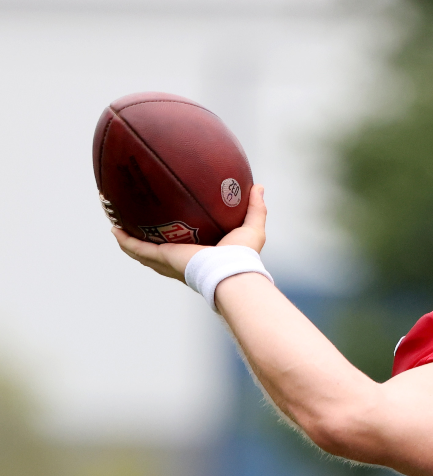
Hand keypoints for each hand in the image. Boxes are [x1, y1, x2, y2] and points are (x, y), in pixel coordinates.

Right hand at [113, 185, 267, 282]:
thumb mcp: (251, 227)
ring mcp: (169, 260)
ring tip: (116, 224)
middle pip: (157, 250)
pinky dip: (125, 241)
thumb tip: (257, 186)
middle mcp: (181, 260)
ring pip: (142, 251)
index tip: (168, 222)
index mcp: (199, 255)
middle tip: (134, 221)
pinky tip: (115, 229)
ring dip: (127, 239)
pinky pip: (137, 249)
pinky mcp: (162, 258)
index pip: (184, 245)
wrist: (232, 271)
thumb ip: (255, 208)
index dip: (174, 235)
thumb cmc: (244, 256)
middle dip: (144, 237)